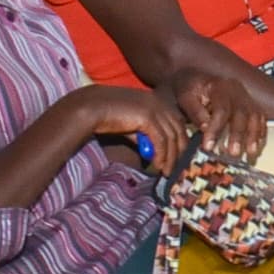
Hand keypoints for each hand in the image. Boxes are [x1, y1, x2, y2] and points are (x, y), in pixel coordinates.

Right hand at [71, 81, 195, 173]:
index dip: (181, 141)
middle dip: (180, 152)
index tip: (178, 158)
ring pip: (171, 138)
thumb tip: (154, 154)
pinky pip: (160, 141)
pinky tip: (157, 165)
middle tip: (176, 169)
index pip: (178, 123)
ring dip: (170, 158)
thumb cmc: (109, 116)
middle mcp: (160, 103)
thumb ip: (145, 136)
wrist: (92, 107)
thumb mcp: (132, 126)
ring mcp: (155, 109)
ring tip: (166, 172)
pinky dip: (161, 155)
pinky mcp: (148, 117)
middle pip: (179, 130)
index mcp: (158, 101)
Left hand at [164, 67, 273, 165]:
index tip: (208, 146)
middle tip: (233, 153)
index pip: (221, 109)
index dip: (216, 129)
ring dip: (253, 136)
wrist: (197, 80)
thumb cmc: (190, 89)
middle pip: (242, 113)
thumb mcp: (185, 97)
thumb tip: (206, 127)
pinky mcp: (250, 104)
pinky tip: (256, 146)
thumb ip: (195, 111)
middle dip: (238, 135)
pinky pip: (260, 118)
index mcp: (219, 86)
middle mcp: (236, 90)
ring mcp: (245, 97)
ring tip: (249, 153)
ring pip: (255, 116)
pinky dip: (260, 133)